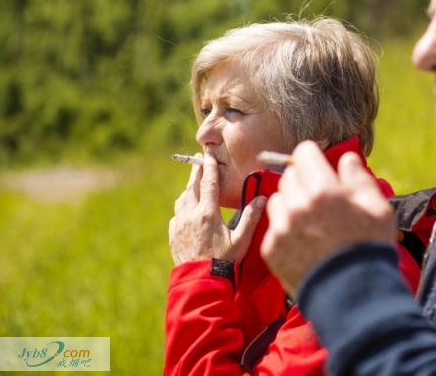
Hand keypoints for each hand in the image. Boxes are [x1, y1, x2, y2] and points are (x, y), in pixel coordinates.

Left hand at [169, 150, 264, 264]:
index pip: (209, 183)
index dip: (209, 167)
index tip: (208, 154)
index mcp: (208, 213)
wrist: (200, 281)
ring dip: (189, 189)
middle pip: (193, 187)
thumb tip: (262, 198)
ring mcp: (180, 224)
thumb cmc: (224, 261)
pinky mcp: (174, 234)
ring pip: (183, 199)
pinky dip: (183, 206)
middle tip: (200, 161)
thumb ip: (251, 217)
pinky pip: (177, 214)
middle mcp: (191, 215)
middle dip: (197, 172)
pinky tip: (188, 209)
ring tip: (195, 183)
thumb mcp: (241, 240)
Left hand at [261, 141, 394, 296]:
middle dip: (304, 181)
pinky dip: (285, 230)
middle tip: (320, 199)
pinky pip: (273, 226)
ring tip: (311, 222)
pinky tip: (305, 243)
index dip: (314, 158)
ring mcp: (281, 228)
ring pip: (278, 199)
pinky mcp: (271, 249)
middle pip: (289, 175)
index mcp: (323, 190)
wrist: (353, 298)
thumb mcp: (377, 208)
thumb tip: (346, 159)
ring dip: (291, 204)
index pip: (304, 152)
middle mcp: (297, 205)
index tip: (321, 169)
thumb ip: (359, 178)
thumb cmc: (369, 249)